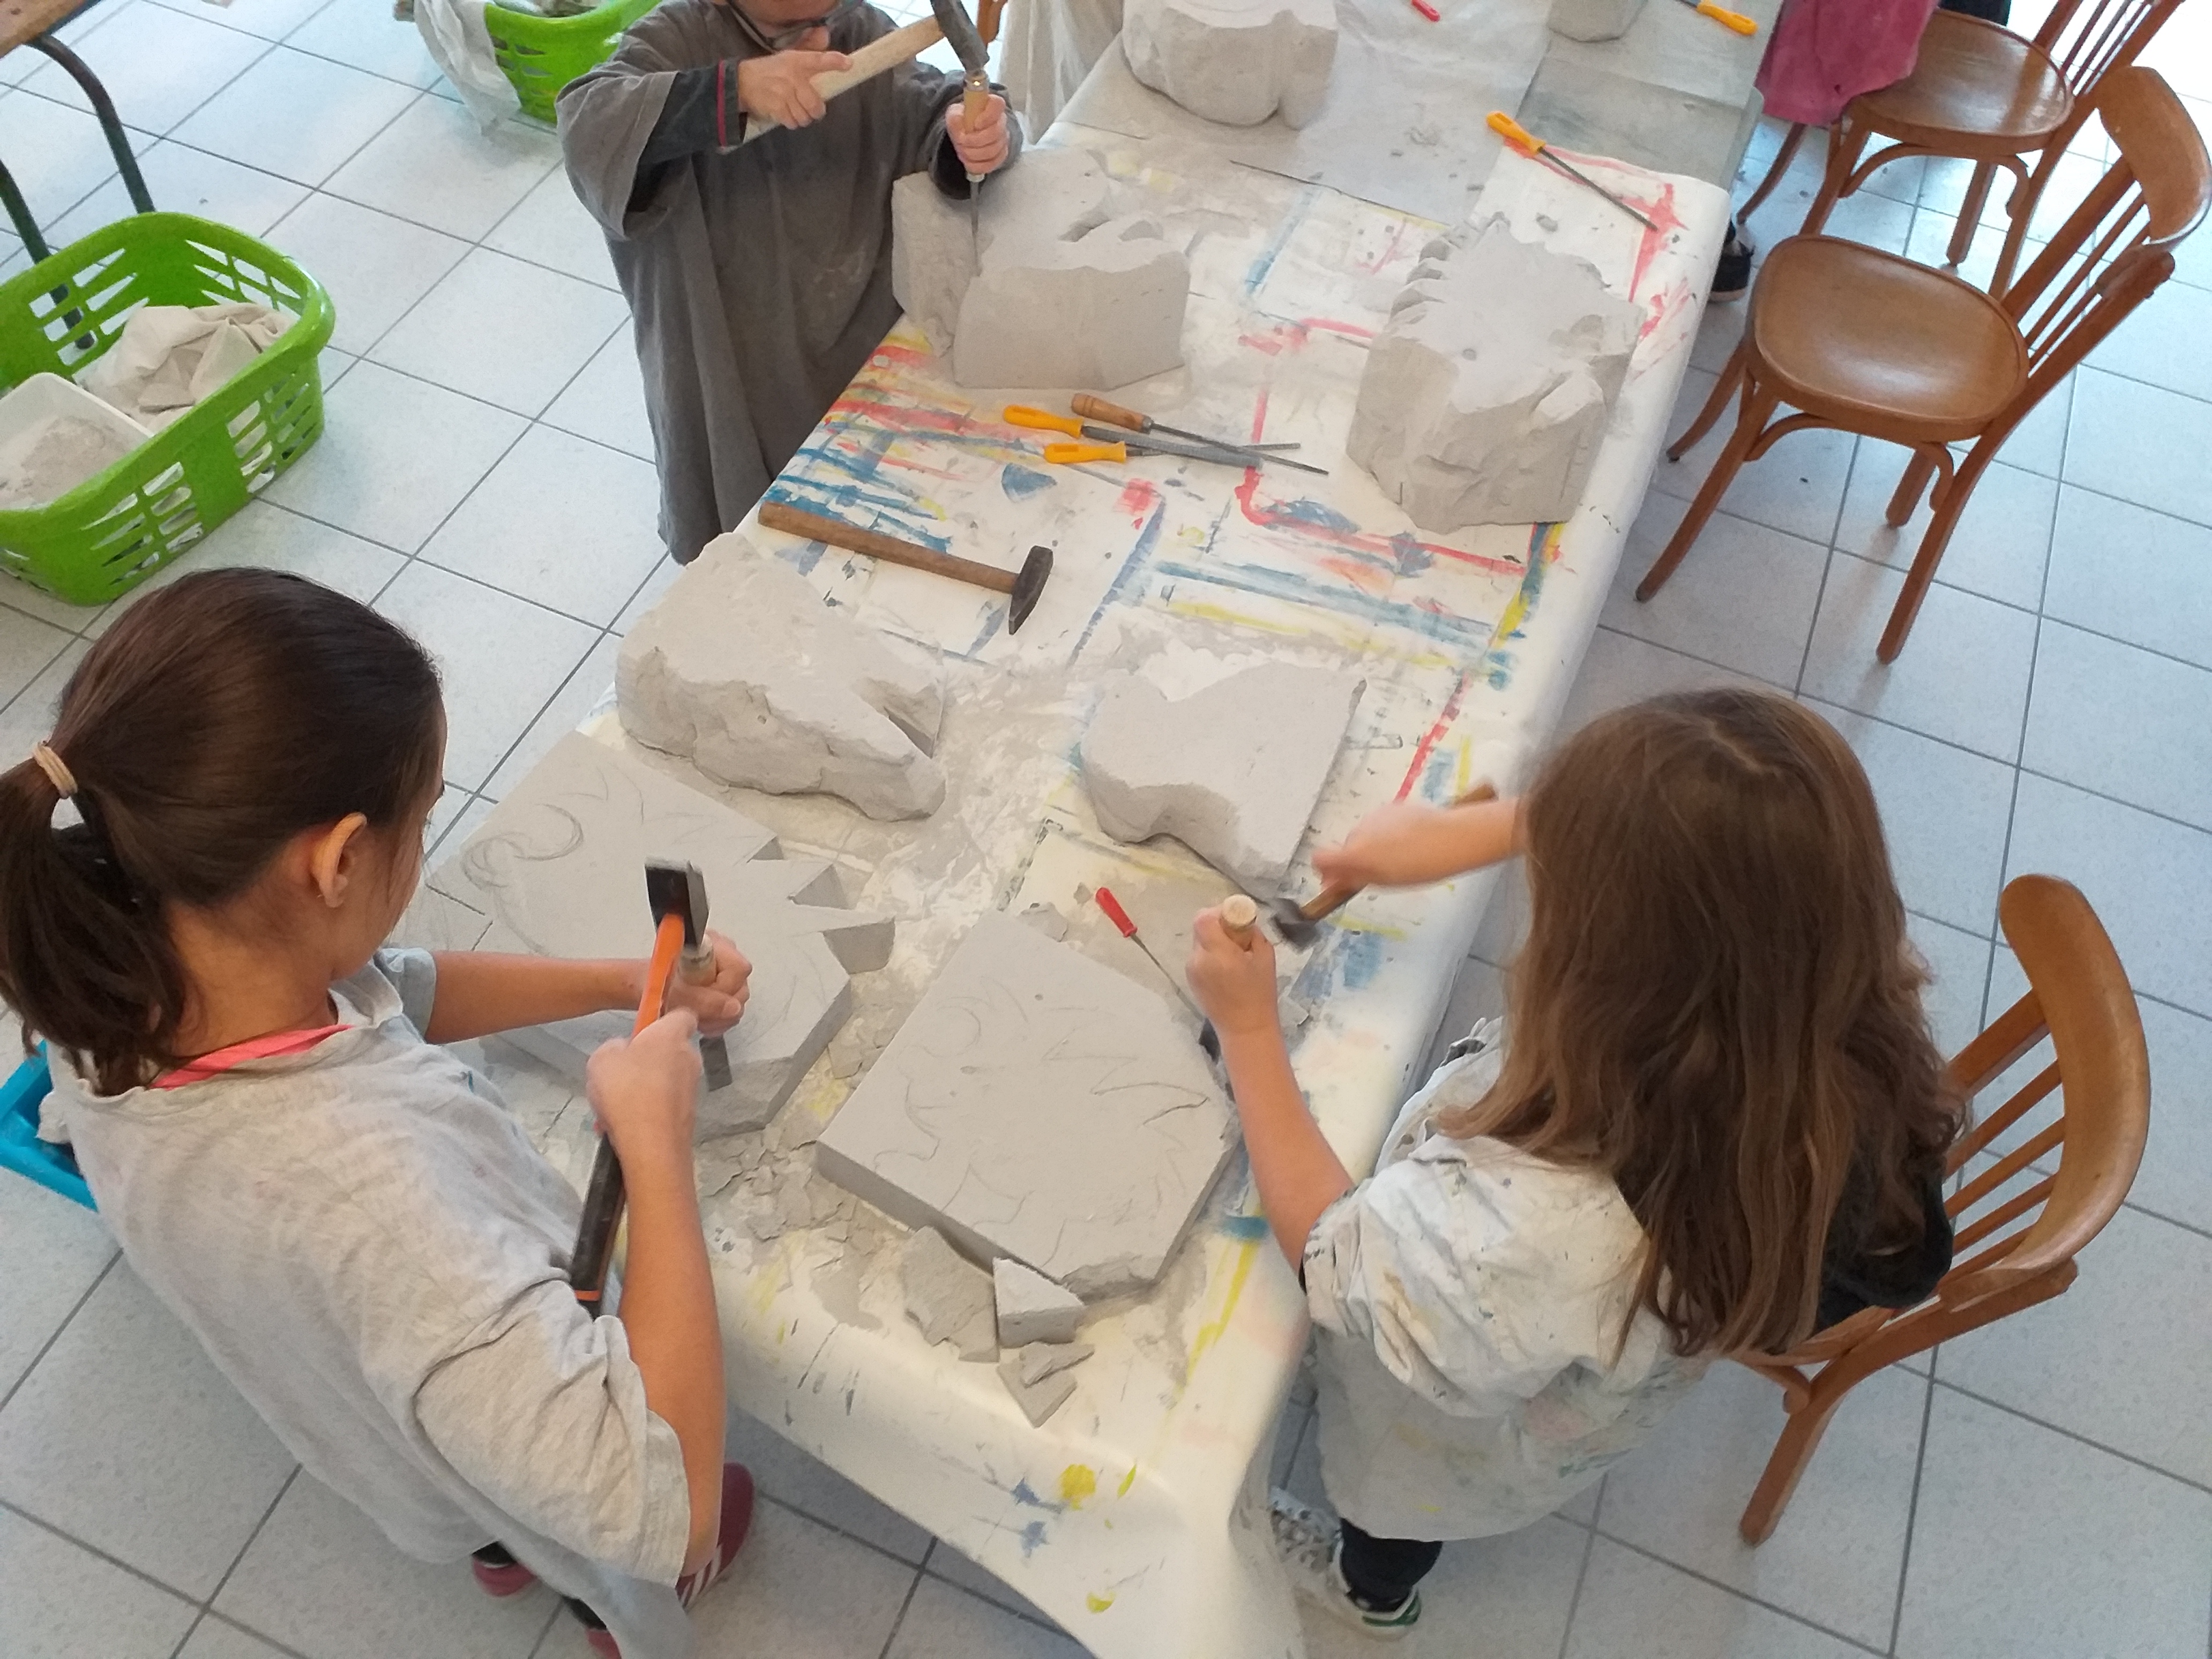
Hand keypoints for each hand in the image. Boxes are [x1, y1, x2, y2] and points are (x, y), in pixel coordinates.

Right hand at [586, 1010, 701, 1164]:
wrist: (650, 1143)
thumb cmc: (626, 1089)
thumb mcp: (602, 1057)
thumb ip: (614, 1047)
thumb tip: (624, 1050)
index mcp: (672, 1035)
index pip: (683, 1014)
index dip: (665, 1018)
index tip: (645, 1028)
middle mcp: (689, 1058)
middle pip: (669, 1049)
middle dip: (645, 1059)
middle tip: (619, 1073)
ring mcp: (691, 1088)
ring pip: (662, 1080)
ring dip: (640, 1089)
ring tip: (611, 1107)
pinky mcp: (688, 1114)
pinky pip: (661, 1104)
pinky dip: (643, 1111)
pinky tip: (618, 1125)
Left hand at [663, 929, 750, 1036]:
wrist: (643, 985)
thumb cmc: (655, 982)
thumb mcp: (678, 994)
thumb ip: (705, 1000)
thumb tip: (733, 1007)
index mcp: (713, 944)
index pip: (738, 969)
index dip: (724, 988)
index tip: (702, 997)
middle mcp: (724, 953)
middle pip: (740, 986)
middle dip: (720, 1007)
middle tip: (698, 1011)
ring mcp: (725, 970)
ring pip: (738, 1000)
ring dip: (718, 1016)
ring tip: (697, 1016)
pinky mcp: (723, 986)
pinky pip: (732, 1008)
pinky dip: (717, 1018)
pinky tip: (702, 1018)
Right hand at [735, 41, 849, 127]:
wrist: (742, 82)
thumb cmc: (770, 71)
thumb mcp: (787, 58)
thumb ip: (808, 54)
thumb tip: (825, 34)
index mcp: (796, 61)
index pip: (818, 59)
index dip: (835, 62)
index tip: (848, 64)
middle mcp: (792, 77)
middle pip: (816, 105)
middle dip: (815, 111)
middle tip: (811, 108)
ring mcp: (784, 94)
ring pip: (805, 117)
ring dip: (802, 118)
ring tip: (795, 110)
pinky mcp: (776, 108)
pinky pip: (793, 122)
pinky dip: (791, 122)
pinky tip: (785, 114)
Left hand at [946, 93, 1009, 174]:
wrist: (966, 133)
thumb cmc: (962, 120)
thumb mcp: (954, 114)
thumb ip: (955, 117)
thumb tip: (959, 125)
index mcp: (992, 105)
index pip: (998, 105)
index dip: (988, 116)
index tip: (975, 124)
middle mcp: (1001, 121)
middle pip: (995, 133)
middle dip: (974, 140)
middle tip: (961, 140)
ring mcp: (1003, 140)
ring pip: (993, 151)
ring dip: (973, 153)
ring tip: (962, 150)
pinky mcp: (1001, 156)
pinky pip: (992, 164)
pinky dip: (977, 165)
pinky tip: (967, 161)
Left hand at [1186, 905, 1280, 1040]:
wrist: (1245, 1029)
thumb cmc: (1260, 993)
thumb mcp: (1265, 956)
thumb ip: (1251, 934)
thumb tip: (1242, 921)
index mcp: (1217, 953)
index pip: (1204, 919)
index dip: (1218, 912)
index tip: (1235, 918)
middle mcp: (1199, 959)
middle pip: (1200, 928)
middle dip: (1218, 925)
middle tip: (1237, 935)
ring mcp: (1191, 970)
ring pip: (1199, 941)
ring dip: (1214, 940)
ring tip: (1233, 955)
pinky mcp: (1190, 979)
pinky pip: (1199, 956)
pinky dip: (1210, 954)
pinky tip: (1226, 969)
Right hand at [1311, 800, 1460, 891]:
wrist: (1452, 837)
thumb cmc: (1421, 866)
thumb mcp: (1385, 881)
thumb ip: (1354, 879)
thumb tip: (1331, 881)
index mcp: (1355, 851)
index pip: (1320, 858)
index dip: (1326, 870)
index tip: (1338, 880)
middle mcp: (1359, 830)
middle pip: (1346, 847)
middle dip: (1356, 860)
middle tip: (1379, 874)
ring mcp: (1374, 816)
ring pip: (1363, 835)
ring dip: (1372, 846)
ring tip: (1399, 858)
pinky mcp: (1390, 807)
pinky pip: (1378, 824)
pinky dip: (1385, 834)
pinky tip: (1407, 842)